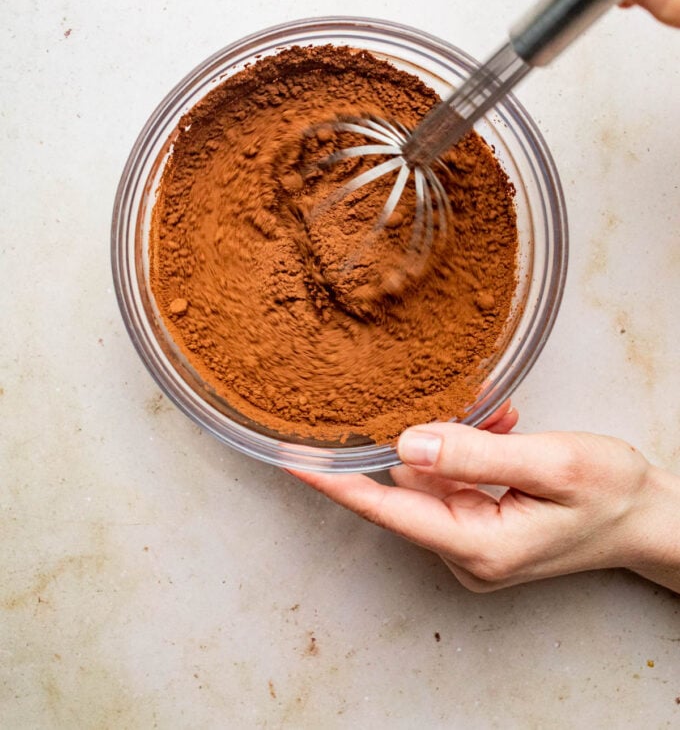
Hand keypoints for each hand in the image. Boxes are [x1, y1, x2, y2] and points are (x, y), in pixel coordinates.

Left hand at [290, 416, 679, 592]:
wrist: (648, 518)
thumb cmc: (610, 496)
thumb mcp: (551, 465)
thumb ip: (477, 453)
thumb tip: (408, 443)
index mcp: (476, 547)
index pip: (387, 509)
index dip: (336, 482)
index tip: (292, 459)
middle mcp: (463, 552)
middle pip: (412, 483)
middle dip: (434, 433)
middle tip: (482, 408)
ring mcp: (470, 542)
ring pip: (435, 473)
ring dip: (463, 437)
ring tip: (508, 420)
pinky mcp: (479, 525)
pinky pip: (455, 477)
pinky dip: (474, 447)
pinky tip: (504, 428)